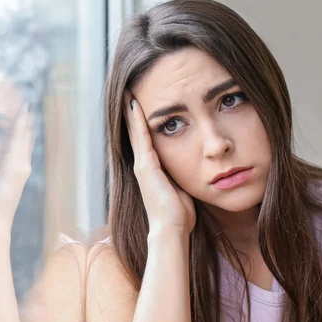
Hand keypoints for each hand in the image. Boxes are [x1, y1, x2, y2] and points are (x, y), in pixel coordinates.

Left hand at [0, 103, 34, 236]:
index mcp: (16, 174)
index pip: (21, 149)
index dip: (23, 134)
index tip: (25, 122)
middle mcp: (22, 169)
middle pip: (25, 141)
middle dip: (26, 124)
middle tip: (28, 107)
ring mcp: (18, 168)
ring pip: (22, 139)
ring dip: (24, 122)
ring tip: (26, 108)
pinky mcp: (12, 167)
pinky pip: (16, 143)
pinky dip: (19, 129)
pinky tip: (20, 119)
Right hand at [124, 92, 195, 238]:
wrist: (171, 230)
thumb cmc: (179, 216)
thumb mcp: (181, 190)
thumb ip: (181, 177)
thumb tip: (194, 170)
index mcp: (151, 171)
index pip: (144, 140)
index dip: (141, 123)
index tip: (139, 104)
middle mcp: (142, 166)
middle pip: (135, 133)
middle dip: (132, 112)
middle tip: (127, 91)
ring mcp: (142, 165)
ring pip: (134, 131)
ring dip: (131, 111)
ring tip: (127, 92)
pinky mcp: (145, 166)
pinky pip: (141, 137)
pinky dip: (137, 120)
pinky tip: (134, 104)